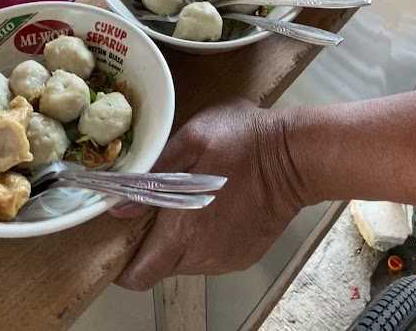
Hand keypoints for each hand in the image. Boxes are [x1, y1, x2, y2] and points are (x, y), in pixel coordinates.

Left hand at [113, 100, 303, 290]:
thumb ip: (154, 174)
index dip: (123, 263)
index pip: (139, 275)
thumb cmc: (242, 141)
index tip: (120, 237)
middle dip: (151, 242)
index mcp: (184, 231)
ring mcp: (226, 259)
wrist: (296, 155)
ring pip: (186, 260)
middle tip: (155, 206)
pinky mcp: (245, 255)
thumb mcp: (192, 140)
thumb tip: (119, 206)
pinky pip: (211, 254)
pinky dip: (205, 237)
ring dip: (180, 238)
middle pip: (161, 266)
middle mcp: (203, 255)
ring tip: (188, 200)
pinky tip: (216, 206)